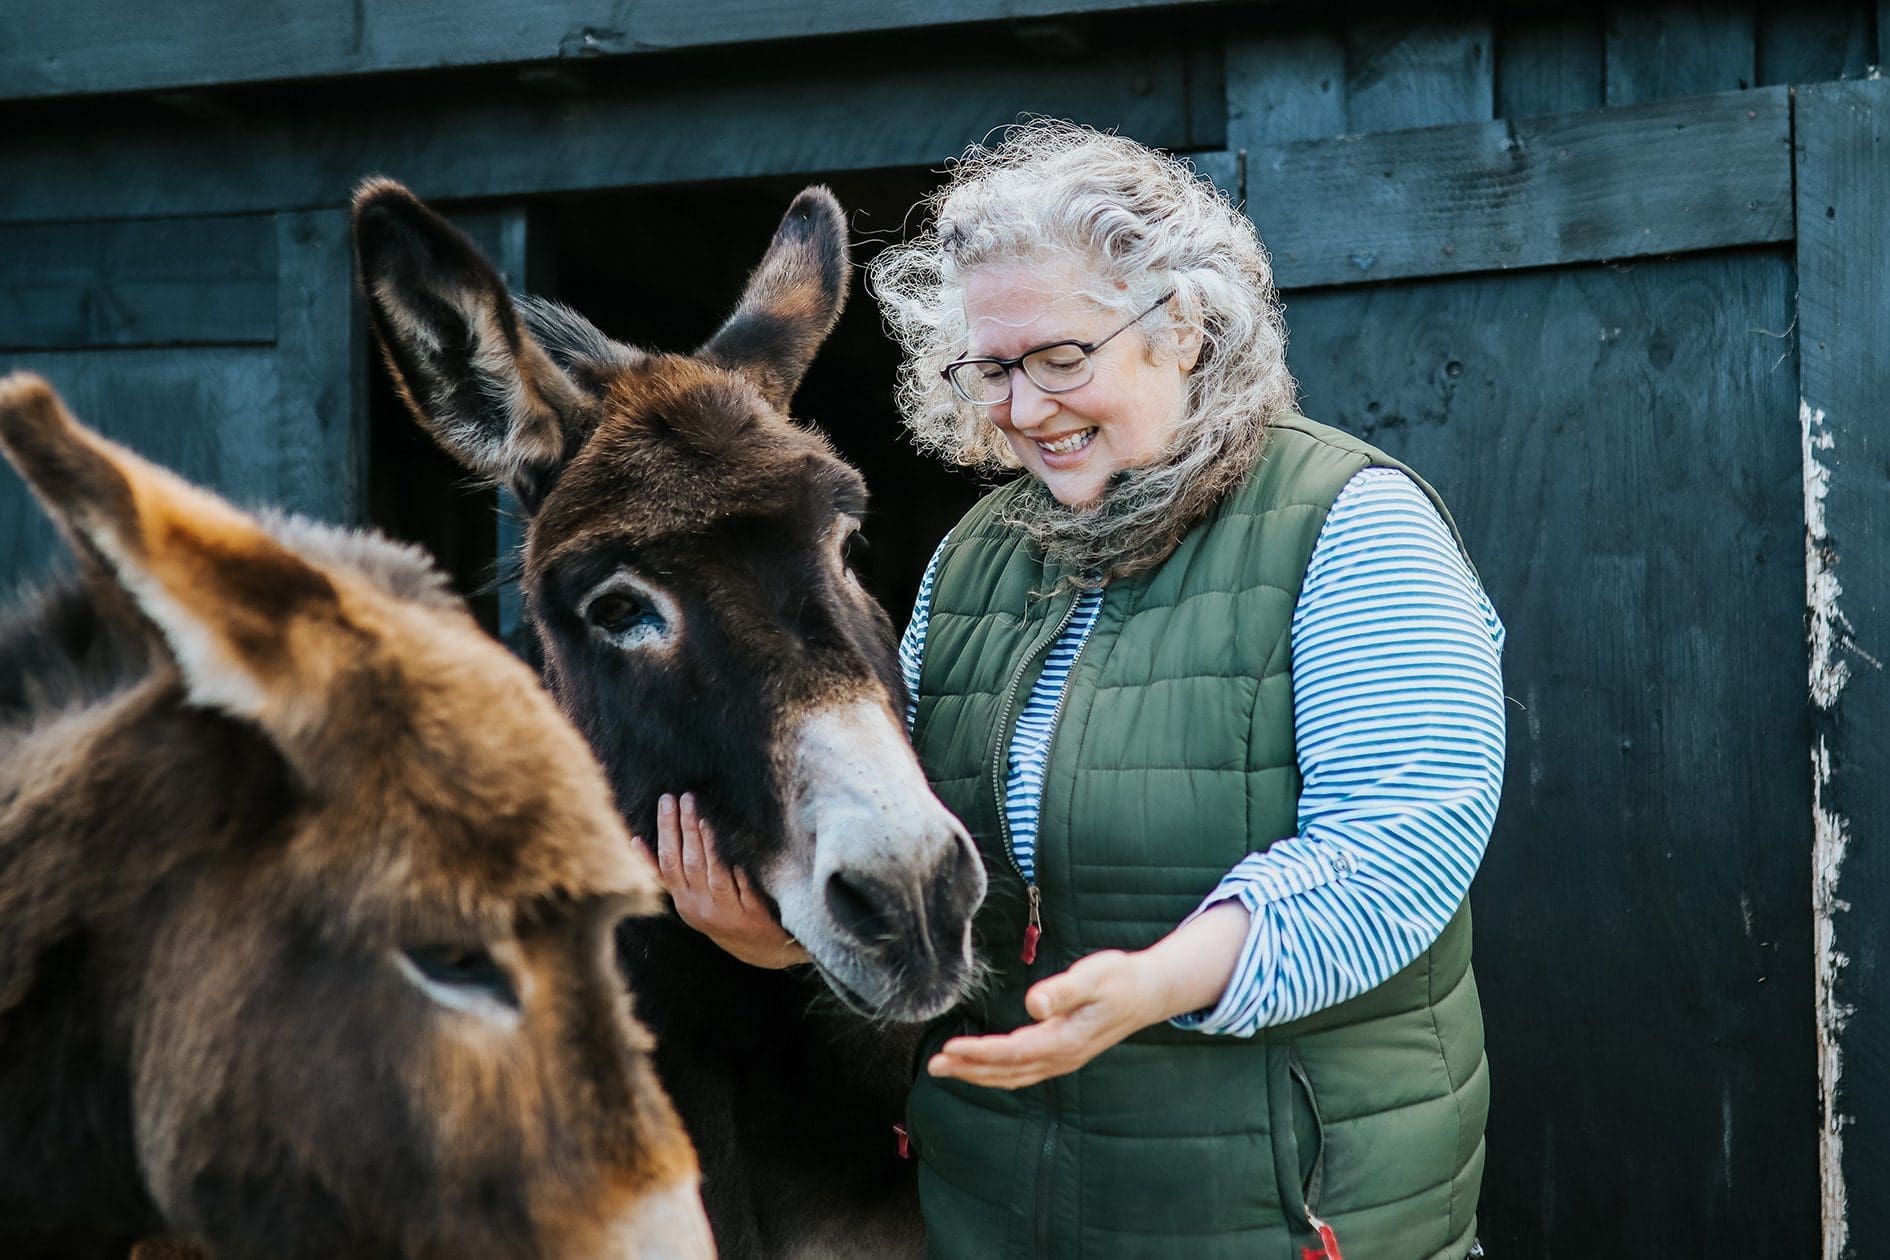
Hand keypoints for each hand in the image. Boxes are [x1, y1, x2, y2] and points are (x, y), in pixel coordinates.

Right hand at [634, 793, 810, 969]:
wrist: (757, 949)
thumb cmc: (719, 913)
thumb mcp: (689, 897)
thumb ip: (666, 872)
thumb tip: (636, 840)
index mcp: (683, 899)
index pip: (667, 860)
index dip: (666, 830)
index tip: (666, 801)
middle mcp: (700, 906)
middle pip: (687, 863)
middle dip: (684, 828)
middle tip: (684, 798)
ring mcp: (725, 912)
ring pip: (712, 874)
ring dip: (707, 845)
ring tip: (703, 818)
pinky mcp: (751, 916)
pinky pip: (744, 892)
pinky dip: (740, 876)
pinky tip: (738, 859)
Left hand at [925, 900, 1252, 1089]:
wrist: (1148, 992)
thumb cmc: (1119, 978)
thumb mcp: (1094, 975)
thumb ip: (1063, 990)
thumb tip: (1033, 1003)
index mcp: (1065, 1039)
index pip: (1012, 1052)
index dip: (979, 1053)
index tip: (949, 1048)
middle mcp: (1062, 1056)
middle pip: (1007, 1071)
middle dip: (969, 1070)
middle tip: (934, 1065)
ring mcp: (1063, 1059)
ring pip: (1013, 1076)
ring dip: (979, 1074)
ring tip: (947, 1068)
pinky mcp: (1062, 1054)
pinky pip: (1023, 1072)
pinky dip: (997, 1072)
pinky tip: (981, 1066)